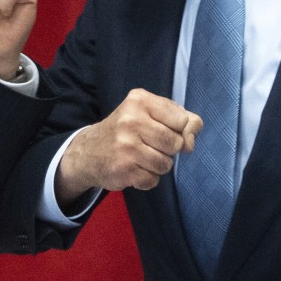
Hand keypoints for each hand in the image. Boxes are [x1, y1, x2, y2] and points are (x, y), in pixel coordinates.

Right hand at [55, 89, 202, 206]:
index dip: (179, 129)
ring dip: (158, 165)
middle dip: (169, 150)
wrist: (88, 151)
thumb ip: (180, 119)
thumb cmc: (127, 130)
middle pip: (176, 143)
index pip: (182, 119)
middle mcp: (131, 120)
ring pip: (166, 164)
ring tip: (141, 157)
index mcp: (140, 100)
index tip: (165, 130)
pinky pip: (153, 180)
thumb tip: (192, 139)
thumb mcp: (150, 113)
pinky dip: (147, 178)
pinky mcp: (123, 168)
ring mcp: (126, 145)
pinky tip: (134, 169)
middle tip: (150, 145)